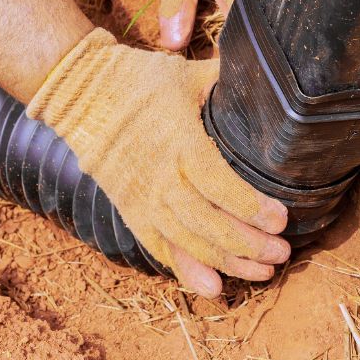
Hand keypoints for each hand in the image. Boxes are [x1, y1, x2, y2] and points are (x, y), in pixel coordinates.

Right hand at [27, 29, 289, 295]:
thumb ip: (225, 81)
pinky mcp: (129, 209)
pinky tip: (213, 286)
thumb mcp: (185, 73)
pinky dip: (186, 269)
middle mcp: (161, 177)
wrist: (78, 93)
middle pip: (209, 224)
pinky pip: (159, 247)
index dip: (251, 208)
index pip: (220, 185)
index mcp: (179, 142)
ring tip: (262, 272)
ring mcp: (142, 197)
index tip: (281, 220)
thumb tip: (266, 76)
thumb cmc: (136, 78)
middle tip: (281, 253)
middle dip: (249, 245)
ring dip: (227, 263)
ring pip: (188, 242)